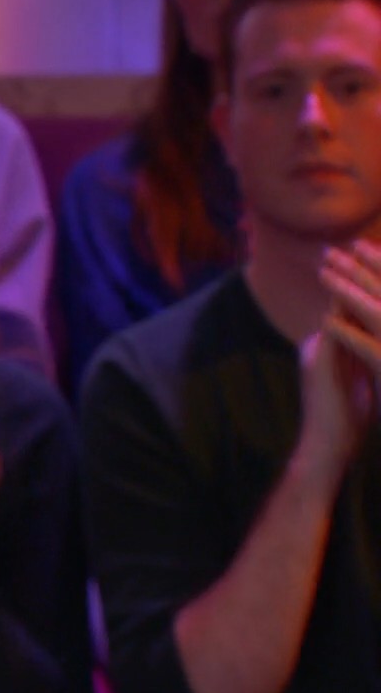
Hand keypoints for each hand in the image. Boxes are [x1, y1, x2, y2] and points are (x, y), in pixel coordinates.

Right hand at [294, 243, 380, 481]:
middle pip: (340, 298)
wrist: (326, 448)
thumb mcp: (356, 381)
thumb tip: (369, 344)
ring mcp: (317, 350)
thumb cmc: (345, 421)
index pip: (346, 307)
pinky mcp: (320, 361)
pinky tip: (360, 294)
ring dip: (351, 281)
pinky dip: (348, 306)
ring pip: (337, 306)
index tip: (376, 261)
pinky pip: (336, 326)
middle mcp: (319, 342)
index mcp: (328, 346)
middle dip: (354, 271)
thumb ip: (358, 357)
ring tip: (363, 256)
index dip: (361, 282)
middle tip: (367, 244)